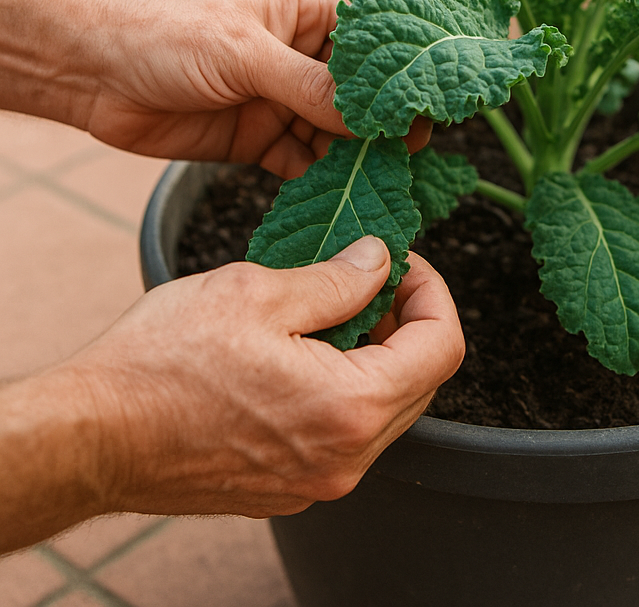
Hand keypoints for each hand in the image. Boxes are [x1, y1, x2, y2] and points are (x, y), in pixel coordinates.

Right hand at [0, 241, 463, 550]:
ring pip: (384, 409)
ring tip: (334, 309)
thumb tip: (380, 261)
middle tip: (372, 278)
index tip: (405, 263)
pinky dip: (344, 387)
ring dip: (376, 354)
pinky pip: (343, 433)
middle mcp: (343, 460)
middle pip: (421, 381)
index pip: (442, 347)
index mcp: (349, 410)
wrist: (86, 437)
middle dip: (407, 321)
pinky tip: (304, 351)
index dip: (433, 292)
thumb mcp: (257, 293)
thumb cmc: (160, 365)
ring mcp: (315, 482)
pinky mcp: (285, 488)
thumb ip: (338, 279)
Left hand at [86, 0, 430, 177]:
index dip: (399, 73)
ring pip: (336, 133)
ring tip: (378, 180)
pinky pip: (304, 161)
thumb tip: (368, 116)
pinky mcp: (260, 138)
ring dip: (354, 156)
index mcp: (306, 14)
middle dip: (381, 123)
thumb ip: (310, 85)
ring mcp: (282, 100)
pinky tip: (337, 194)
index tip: (424, 106)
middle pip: (360, 94)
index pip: (372, 42)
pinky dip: (320, 178)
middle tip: (409, 154)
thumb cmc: (166, 34)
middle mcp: (302, 57)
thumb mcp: (245, 51)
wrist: (93, 73)